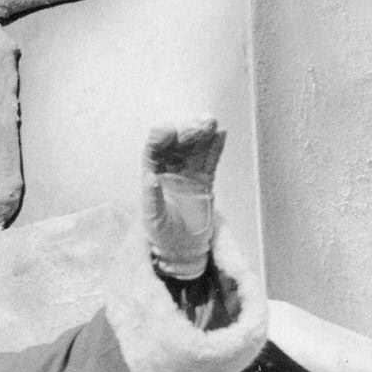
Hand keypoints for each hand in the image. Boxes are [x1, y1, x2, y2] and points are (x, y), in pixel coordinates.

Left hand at [141, 118, 224, 279]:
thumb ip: (152, 197)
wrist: (182, 248)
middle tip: (198, 124)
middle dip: (187, 132)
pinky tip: (221, 135)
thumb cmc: (162, 234)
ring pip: (196, 148)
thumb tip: (150, 178)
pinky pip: (211, 160)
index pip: (154, 151)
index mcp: (153, 175)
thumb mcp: (153, 219)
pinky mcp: (205, 180)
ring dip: (203, 134)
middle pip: (178, 144)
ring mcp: (189, 172)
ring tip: (211, 123)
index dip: (161, 138)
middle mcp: (170, 169)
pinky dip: (216, 148)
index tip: (169, 129)